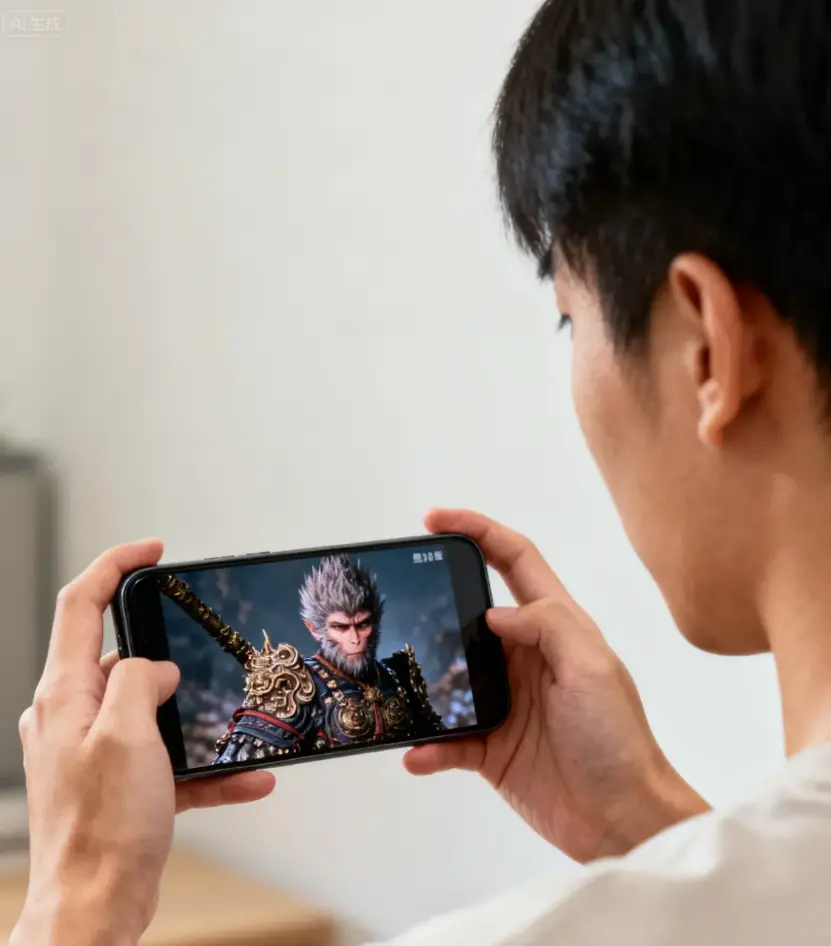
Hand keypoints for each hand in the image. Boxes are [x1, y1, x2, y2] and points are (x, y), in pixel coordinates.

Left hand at [13, 541, 274, 945]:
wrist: (94, 913)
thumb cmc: (100, 832)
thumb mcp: (125, 736)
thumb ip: (138, 682)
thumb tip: (155, 668)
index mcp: (66, 695)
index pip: (82, 605)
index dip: (116, 566)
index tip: (154, 550)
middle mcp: (77, 717)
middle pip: (121, 655)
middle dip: (168, 649)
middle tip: (205, 643)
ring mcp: (100, 752)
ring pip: (153, 709)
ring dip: (196, 714)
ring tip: (234, 714)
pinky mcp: (124, 785)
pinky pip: (172, 760)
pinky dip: (208, 765)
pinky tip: (249, 777)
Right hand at [405, 510, 708, 863]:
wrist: (622, 822)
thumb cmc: (617, 739)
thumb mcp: (591, 666)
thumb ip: (547, 624)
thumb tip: (493, 612)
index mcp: (554, 627)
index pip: (514, 560)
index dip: (477, 531)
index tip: (434, 520)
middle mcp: (524, 657)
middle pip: (470, 612)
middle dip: (435, 602)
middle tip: (401, 602)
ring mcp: (505, 702)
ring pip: (450, 675)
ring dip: (423, 681)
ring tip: (398, 683)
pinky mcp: (492, 747)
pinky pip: (448, 739)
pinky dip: (429, 746)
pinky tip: (417, 754)